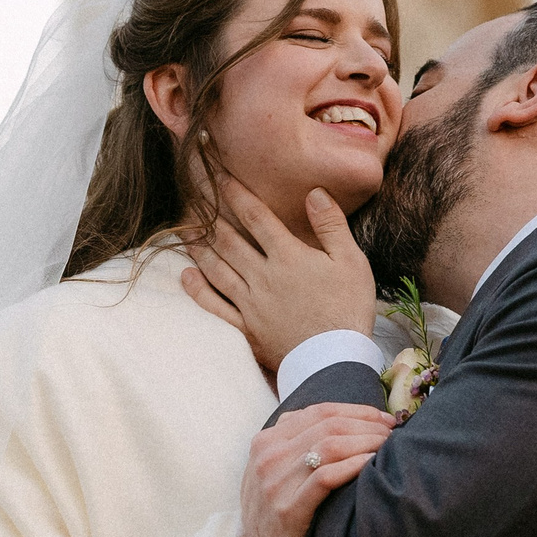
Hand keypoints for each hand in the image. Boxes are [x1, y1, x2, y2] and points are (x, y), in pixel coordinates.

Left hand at [180, 178, 378, 370]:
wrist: (336, 361)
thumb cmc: (349, 308)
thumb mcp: (352, 262)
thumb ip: (331, 225)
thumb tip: (314, 192)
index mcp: (288, 256)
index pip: (255, 216)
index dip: (235, 192)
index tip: (218, 174)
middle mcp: (263, 275)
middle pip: (228, 238)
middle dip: (208, 212)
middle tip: (191, 193)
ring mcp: (251, 303)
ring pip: (217, 268)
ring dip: (198, 246)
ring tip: (184, 228)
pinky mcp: (246, 328)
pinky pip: (215, 306)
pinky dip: (198, 290)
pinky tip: (186, 276)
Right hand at [225, 403, 399, 536]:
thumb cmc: (274, 516)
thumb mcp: (274, 472)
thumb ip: (296, 445)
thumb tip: (345, 423)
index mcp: (266, 441)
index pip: (320, 410)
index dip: (358, 411)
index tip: (384, 419)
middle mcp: (268, 456)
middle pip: (329, 425)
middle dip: (368, 425)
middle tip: (394, 433)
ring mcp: (276, 482)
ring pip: (330, 445)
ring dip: (367, 442)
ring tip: (389, 448)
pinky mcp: (288, 509)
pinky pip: (326, 477)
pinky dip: (354, 465)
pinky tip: (372, 465)